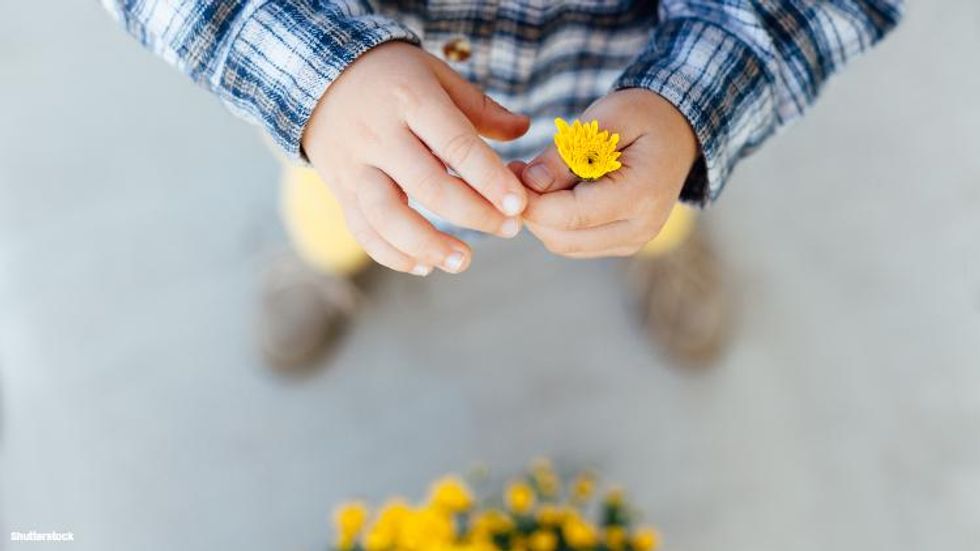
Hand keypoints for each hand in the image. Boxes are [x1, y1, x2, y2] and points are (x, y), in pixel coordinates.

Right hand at [302, 42, 529, 274]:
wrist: (318, 74)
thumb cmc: (392, 76)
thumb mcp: (435, 74)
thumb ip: (479, 107)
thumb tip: (524, 130)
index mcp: (410, 99)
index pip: (455, 144)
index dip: (489, 178)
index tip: (518, 204)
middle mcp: (378, 134)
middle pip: (427, 185)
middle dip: (473, 214)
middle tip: (509, 230)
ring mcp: (355, 165)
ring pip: (388, 215)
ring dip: (428, 245)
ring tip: (463, 261)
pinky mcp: (339, 189)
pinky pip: (362, 230)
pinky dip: (391, 254)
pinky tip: (423, 266)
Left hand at [517, 89, 697, 257]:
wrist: (679, 130)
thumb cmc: (644, 115)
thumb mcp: (607, 118)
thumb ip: (567, 152)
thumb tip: (531, 182)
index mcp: (640, 196)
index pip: (571, 215)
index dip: (532, 200)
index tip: (509, 172)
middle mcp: (640, 229)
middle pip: (563, 237)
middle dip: (532, 209)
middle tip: (516, 171)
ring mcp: (632, 241)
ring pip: (564, 244)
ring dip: (541, 216)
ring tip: (534, 176)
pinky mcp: (621, 243)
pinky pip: (575, 242)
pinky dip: (556, 221)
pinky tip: (552, 189)